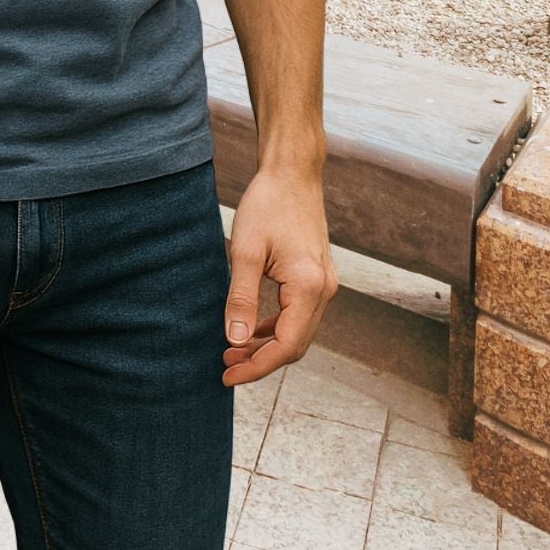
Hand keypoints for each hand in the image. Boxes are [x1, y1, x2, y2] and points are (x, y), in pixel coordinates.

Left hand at [222, 167, 336, 386]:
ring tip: (233, 351)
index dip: (256, 367)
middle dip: (261, 361)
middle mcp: (324, 290)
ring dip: (268, 346)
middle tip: (225, 366)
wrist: (293, 173)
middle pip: (295, 345)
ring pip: (298, 332)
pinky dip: (277, 328)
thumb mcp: (245, 250)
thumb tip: (235, 341)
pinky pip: (299, 315)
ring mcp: (324, 283)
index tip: (227, 377)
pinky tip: (252, 328)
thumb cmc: (267, 204)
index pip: (285, 346)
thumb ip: (241, 298)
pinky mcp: (318, 276)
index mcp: (309, 287)